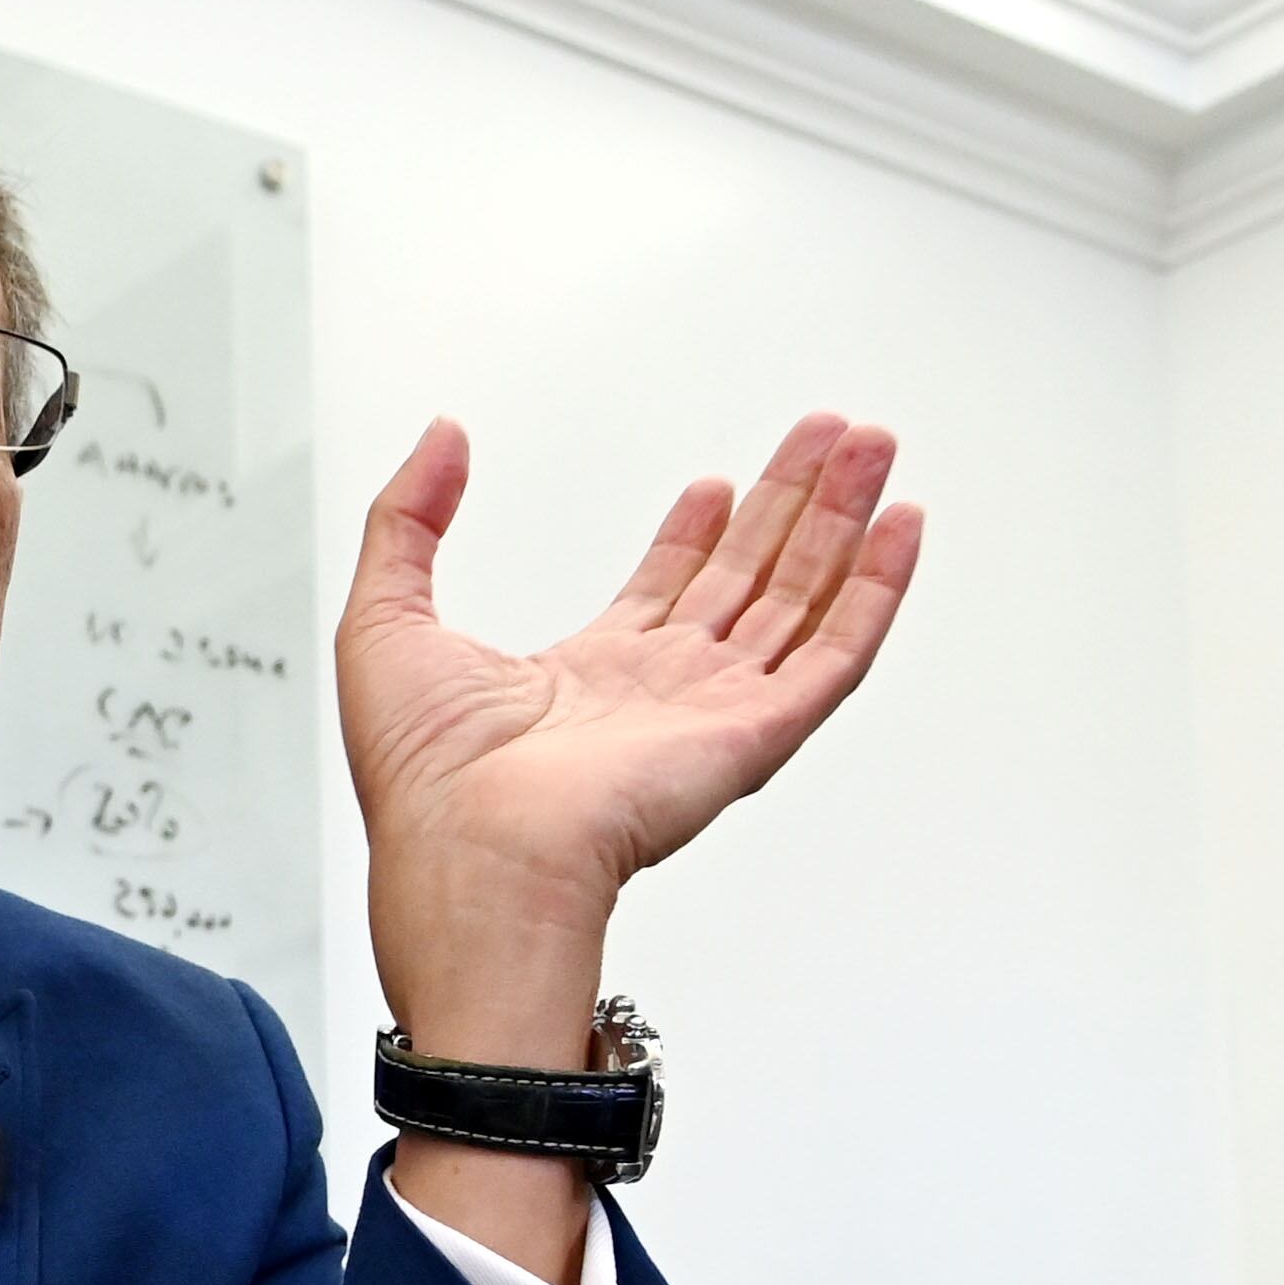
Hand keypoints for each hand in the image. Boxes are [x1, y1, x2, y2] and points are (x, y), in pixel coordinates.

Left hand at [342, 414, 922, 1060]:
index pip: (659, 597)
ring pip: (798, 601)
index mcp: (581, 683)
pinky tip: (899, 527)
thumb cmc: (423, 775)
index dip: (692, 535)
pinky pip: (836, 654)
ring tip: (869, 448)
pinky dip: (877, 588)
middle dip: (789, 504)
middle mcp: (655, 699)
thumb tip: (441, 439)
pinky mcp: (753, 734)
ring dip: (840, 523)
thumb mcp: (384, 616)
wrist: (472, 848)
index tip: (716, 485)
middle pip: (744, 582)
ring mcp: (710, 715)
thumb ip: (408, 518)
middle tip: (826, 435)